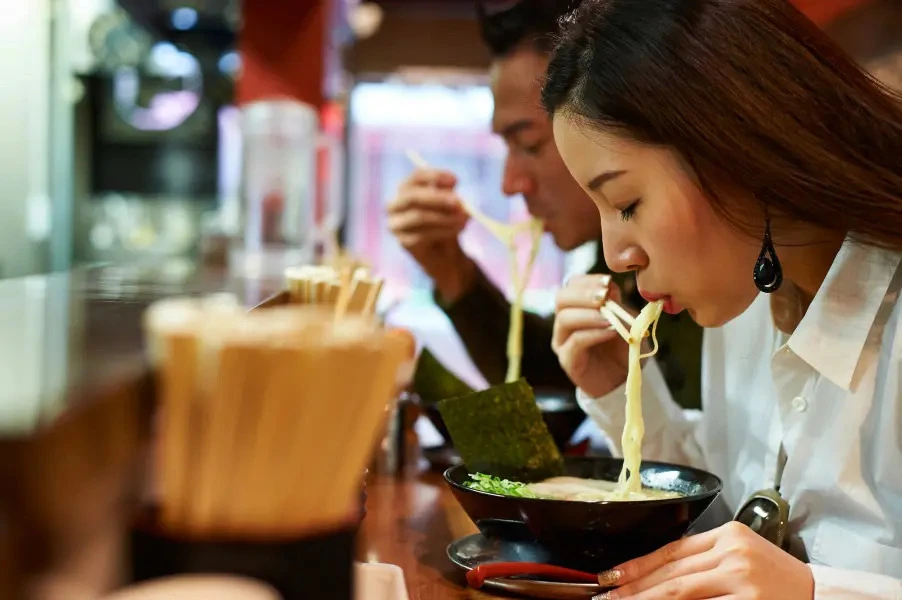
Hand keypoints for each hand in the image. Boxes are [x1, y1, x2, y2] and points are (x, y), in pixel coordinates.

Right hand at [387, 168, 475, 302]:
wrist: (444, 252)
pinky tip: (458, 229)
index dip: (435, 176)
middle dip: (437, 198)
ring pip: (419, 216)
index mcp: (406, 189)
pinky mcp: (403, 242)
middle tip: (459, 202)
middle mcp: (394, 205)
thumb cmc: (445, 221)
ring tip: (464, 219)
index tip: (456, 181)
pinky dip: (444, 231)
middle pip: (412, 197)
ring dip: (444, 217)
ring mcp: (396, 225)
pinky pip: (423, 235)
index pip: (416, 177)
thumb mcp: (450, 204)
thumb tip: (454, 190)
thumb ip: (450, 195)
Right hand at [552, 274, 629, 397]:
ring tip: (610, 318)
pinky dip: (593, 334)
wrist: (623, 378)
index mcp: (576, 307)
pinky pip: (575, 342)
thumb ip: (617, 304)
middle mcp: (564, 321)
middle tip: (604, 297)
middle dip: (583, 294)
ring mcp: (563, 341)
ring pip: (565, 318)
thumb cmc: (622, 346)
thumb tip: (610, 287)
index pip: (572, 285)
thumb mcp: (626, 320)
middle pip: (561, 298)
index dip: (588, 281)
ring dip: (589, 315)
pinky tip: (610, 331)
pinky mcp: (567, 360)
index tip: (607, 282)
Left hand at [596, 521, 813, 599]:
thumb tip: (654, 577)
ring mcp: (741, 580)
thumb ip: (702, 560)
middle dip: (634, 588)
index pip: (671, 550)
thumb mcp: (740, 555)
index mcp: (727, 535)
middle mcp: (732, 553)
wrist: (820, 596)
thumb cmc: (777, 579)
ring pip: (681, 592)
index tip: (611, 576)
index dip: (637, 565)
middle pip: (671, 573)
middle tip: (606, 597)